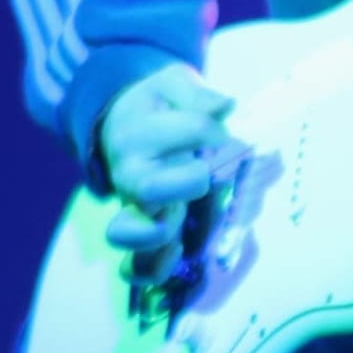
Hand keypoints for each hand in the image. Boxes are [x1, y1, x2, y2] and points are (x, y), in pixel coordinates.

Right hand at [94, 62, 236, 273]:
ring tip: (176, 228)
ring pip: (126, 232)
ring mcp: (134, 208)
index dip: (213, 129)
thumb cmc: (158, 107)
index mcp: (140, 133)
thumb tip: (226, 106)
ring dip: (155, 234)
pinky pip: (135, 265)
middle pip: (146, 188)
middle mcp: (132, 174)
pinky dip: (153, 268)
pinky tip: (177, 255)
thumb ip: (196, 95)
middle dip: (188, 183)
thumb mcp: (172, 85)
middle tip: (208, 174)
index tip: (224, 127)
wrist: (126, 126)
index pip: (189, 131)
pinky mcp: (143, 236)